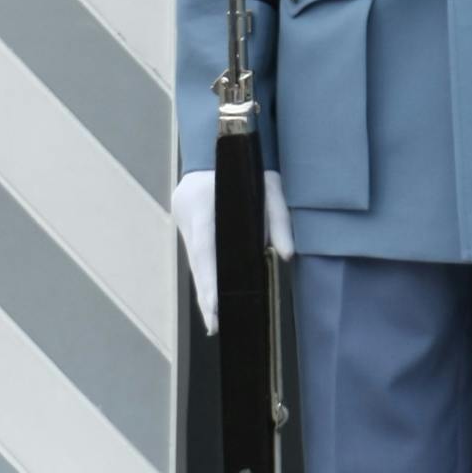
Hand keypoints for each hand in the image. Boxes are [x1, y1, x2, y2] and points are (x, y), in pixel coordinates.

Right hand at [171, 168, 295, 335]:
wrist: (214, 146)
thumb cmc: (246, 164)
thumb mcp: (269, 185)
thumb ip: (278, 219)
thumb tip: (287, 255)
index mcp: (202, 205)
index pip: (205, 249)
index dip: (209, 279)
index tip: (214, 305)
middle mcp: (188, 218)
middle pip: (197, 263)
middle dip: (206, 296)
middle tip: (215, 325)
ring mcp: (184, 222)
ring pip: (195, 262)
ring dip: (205, 290)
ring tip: (214, 321)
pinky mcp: (187, 226)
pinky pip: (197, 256)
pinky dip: (205, 276)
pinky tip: (212, 298)